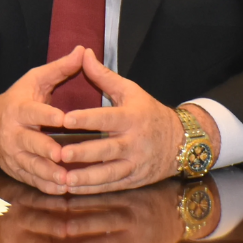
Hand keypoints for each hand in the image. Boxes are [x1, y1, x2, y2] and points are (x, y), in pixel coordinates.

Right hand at [0, 47, 83, 193]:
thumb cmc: (18, 100)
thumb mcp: (35, 80)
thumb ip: (59, 68)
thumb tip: (83, 50)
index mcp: (19, 109)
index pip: (32, 112)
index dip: (47, 115)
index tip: (63, 119)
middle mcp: (14, 133)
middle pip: (30, 142)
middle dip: (45, 150)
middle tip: (62, 154)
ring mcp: (14, 154)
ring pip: (30, 166)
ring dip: (48, 173)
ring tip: (65, 179)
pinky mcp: (17, 170)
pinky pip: (31, 180)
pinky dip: (45, 186)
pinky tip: (61, 190)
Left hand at [57, 51, 217, 192]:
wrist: (181, 141)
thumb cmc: (149, 112)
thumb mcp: (130, 90)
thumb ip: (104, 75)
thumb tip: (83, 53)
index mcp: (132, 118)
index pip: (107, 118)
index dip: (87, 119)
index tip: (66, 119)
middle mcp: (134, 142)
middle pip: (107, 150)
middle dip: (84, 153)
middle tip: (60, 154)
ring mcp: (135, 164)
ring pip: (109, 173)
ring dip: (86, 178)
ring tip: (64, 179)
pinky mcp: (134, 180)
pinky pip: (112, 186)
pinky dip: (93, 189)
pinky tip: (74, 189)